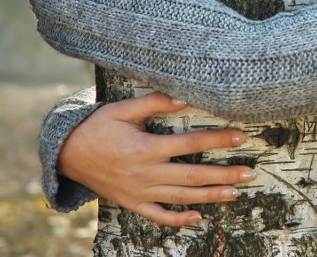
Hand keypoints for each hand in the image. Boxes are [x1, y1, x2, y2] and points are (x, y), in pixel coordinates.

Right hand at [58, 92, 252, 226]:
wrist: (67, 154)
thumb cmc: (98, 126)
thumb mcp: (123, 109)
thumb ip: (154, 102)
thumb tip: (185, 97)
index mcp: (145, 148)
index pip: (190, 144)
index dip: (217, 140)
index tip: (240, 136)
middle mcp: (145, 173)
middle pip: (193, 176)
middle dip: (224, 174)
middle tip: (249, 171)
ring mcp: (139, 192)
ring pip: (181, 198)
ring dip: (210, 196)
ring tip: (235, 191)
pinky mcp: (132, 203)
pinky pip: (158, 216)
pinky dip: (178, 219)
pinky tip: (198, 218)